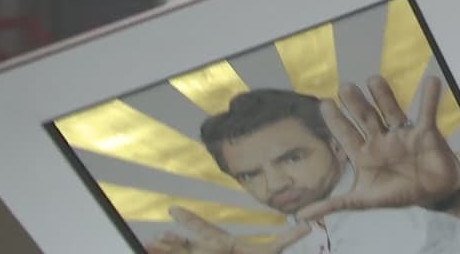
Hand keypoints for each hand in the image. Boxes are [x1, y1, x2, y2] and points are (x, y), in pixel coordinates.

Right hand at [142, 207, 309, 253]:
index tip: (172, 210)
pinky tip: (151, 250)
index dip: (189, 221)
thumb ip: (288, 239)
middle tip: (157, 235)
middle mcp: (208, 252)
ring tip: (152, 247)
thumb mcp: (272, 251)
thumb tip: (308, 226)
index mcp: (221, 244)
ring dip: (167, 251)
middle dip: (171, 240)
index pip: (202, 230)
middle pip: (185, 245)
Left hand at [296, 76, 459, 221]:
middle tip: (344, 88)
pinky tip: (431, 81)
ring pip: (390, 111)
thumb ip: (335, 204)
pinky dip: (430, 99)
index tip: (324, 103)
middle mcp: (380, 139)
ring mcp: (401, 133)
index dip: (336, 120)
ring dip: (383, 96)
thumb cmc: (396, 193)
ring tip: (373, 79)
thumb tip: (301, 216)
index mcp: (363, 153)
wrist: (433, 193)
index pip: (346, 134)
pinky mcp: (424, 132)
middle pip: (365, 118)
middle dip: (355, 104)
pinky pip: (426, 113)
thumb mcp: (363, 201)